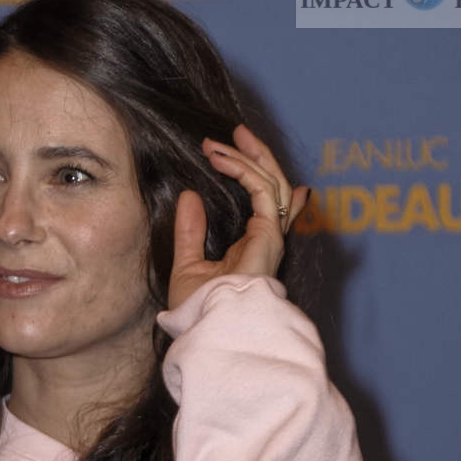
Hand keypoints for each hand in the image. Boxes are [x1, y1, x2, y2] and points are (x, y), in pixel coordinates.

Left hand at [167, 123, 310, 309]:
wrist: (208, 326)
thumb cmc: (199, 309)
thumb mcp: (187, 264)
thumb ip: (190, 231)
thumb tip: (189, 196)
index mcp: (250, 248)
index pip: (266, 207)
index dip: (259, 178)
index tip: (237, 156)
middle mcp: (265, 240)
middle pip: (272, 187)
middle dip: (255, 157)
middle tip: (234, 134)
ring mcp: (270, 236)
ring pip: (271, 181)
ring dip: (247, 156)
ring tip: (220, 141)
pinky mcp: (268, 233)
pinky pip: (261, 188)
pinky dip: (242, 168)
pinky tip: (219, 158)